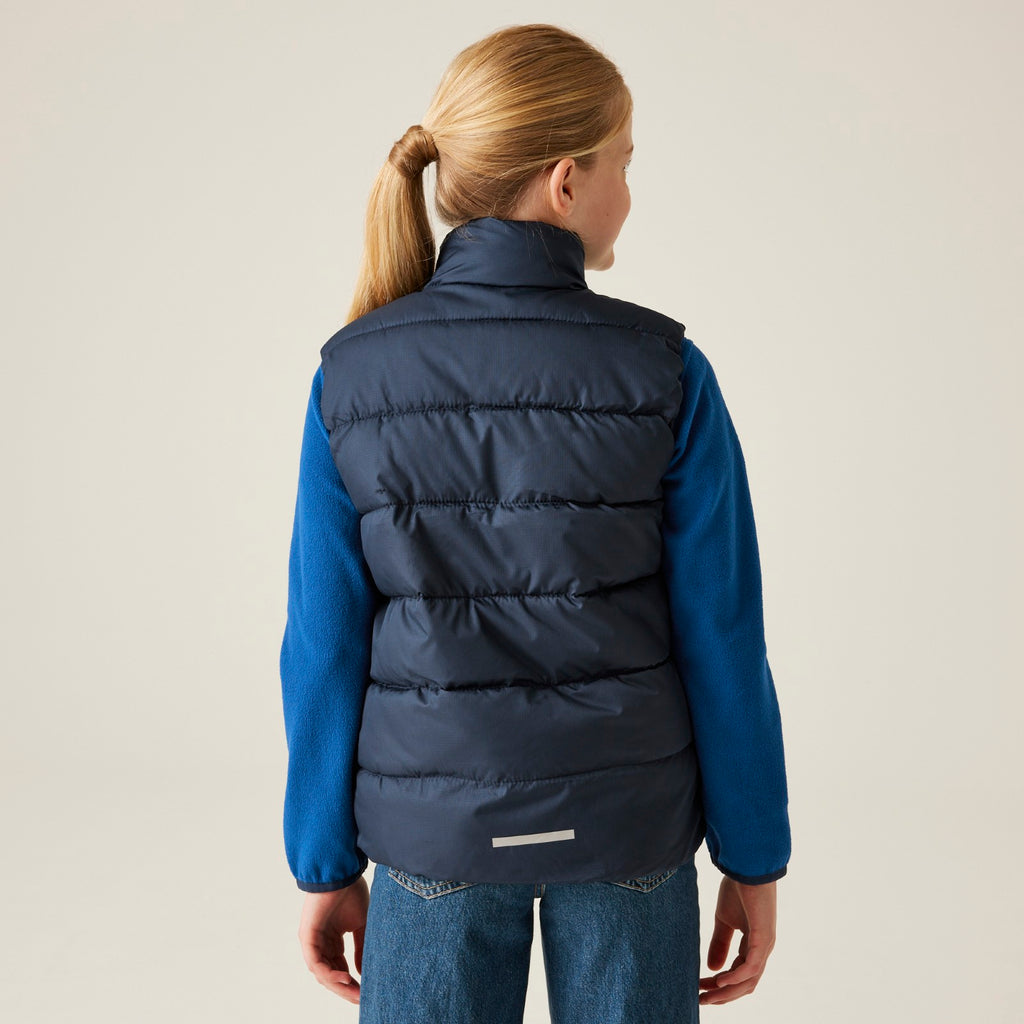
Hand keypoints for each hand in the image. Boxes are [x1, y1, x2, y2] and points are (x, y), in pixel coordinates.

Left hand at [298, 877, 368, 1003]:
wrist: (341, 871)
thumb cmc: (350, 891)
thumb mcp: (361, 924)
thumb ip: (361, 947)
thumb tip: (363, 972)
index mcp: (332, 939)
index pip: (339, 967)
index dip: (352, 981)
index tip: (366, 991)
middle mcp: (320, 942)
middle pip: (331, 974)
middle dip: (345, 988)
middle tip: (361, 999)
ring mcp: (312, 941)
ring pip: (322, 972)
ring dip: (338, 985)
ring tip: (355, 992)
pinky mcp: (307, 937)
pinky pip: (316, 962)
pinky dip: (329, 973)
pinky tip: (345, 978)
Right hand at [699, 876, 776, 1005]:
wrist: (747, 865)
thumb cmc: (738, 888)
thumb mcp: (724, 920)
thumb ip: (720, 943)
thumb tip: (712, 968)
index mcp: (754, 944)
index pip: (738, 973)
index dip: (719, 983)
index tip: (699, 987)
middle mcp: (762, 949)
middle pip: (745, 984)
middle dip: (723, 995)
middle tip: (702, 1000)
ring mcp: (765, 945)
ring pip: (748, 981)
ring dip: (726, 992)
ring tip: (706, 996)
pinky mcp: (764, 938)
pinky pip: (750, 967)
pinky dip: (734, 977)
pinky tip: (718, 980)